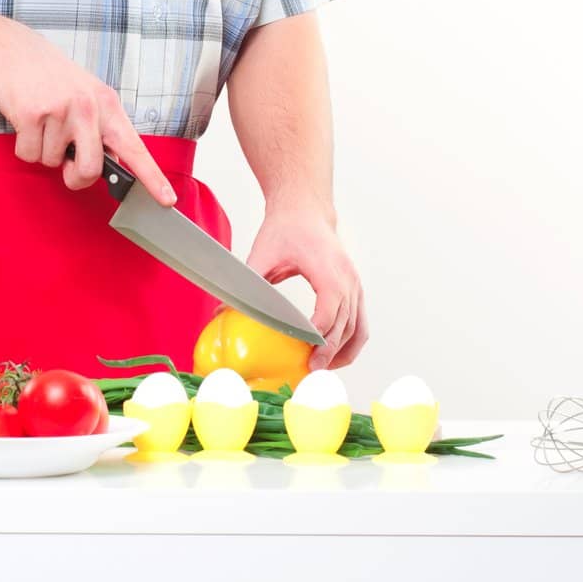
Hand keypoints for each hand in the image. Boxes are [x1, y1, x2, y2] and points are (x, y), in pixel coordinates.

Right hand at [0, 20, 177, 204]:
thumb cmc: (51, 75)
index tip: (167, 200)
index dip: (152, 177)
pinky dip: (24, 146)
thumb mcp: (87, 94)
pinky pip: (29, 155)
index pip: (134, 148)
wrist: (13, 49)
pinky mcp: (31, 115)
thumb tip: (107, 164)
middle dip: (74, 176)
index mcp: (107, 104)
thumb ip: (100, 127)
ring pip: (52, 163)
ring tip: (42, 120)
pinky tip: (26, 121)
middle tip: (66, 161)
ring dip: (44, 150)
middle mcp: (88, 107)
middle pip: (89, 170)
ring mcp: (60, 111)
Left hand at [245, 205, 367, 369]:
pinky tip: (334, 358)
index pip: (329, 311)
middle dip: (328, 352)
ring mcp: (355, 284)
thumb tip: (222, 311)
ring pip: (357, 329)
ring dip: (342, 353)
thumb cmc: (286, 229)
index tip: (304, 355)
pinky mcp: (355, 289)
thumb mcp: (262, 254)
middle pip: (344, 325)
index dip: (317, 337)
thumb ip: (247, 283)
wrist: (305, 209)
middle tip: (308, 372)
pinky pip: (360, 323)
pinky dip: (351, 343)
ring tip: (320, 370)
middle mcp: (348, 279)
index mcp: (328, 270)